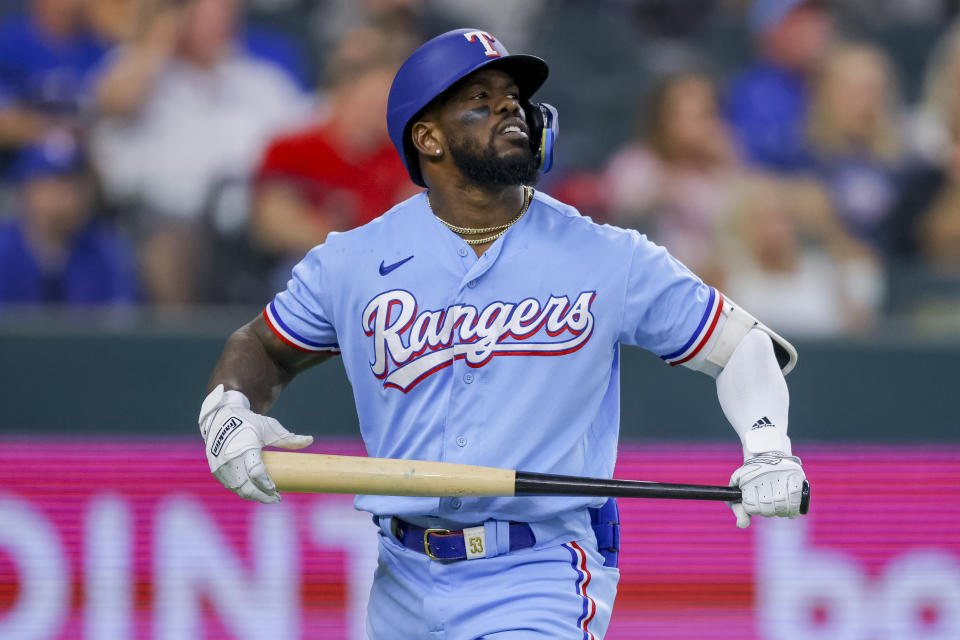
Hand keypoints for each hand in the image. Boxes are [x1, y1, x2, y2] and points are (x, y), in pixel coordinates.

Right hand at [199, 384, 312, 502]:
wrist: (221, 418)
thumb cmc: (249, 423)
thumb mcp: (269, 427)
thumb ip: (288, 438)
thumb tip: (310, 440)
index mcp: (246, 446)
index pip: (256, 471)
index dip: (266, 484)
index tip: (276, 490)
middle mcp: (231, 458)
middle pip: (247, 486)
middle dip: (262, 496)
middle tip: (277, 499)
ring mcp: (221, 466)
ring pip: (239, 489)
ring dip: (253, 495)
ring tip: (268, 496)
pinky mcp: (216, 471)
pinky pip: (231, 486)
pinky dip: (243, 491)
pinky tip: (255, 492)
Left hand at [728, 452, 805, 528]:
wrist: (768, 454)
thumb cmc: (752, 477)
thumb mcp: (739, 489)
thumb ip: (739, 508)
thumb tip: (741, 525)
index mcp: (746, 478)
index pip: (751, 505)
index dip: (755, 510)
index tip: (757, 507)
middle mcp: (763, 475)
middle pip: (767, 506)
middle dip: (769, 511)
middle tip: (771, 508)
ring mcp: (780, 474)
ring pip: (782, 503)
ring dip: (782, 511)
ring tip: (781, 509)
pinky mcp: (794, 474)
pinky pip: (796, 496)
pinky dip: (794, 507)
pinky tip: (792, 510)